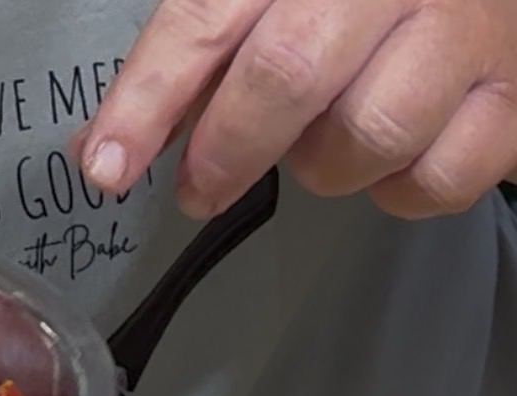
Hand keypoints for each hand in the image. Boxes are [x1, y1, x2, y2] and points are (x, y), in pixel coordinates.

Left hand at [79, 0, 516, 220]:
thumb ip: (206, 42)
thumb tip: (112, 143)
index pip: (212, 12)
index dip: (152, 93)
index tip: (109, 161)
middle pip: (290, 73)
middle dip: (228, 148)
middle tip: (201, 185)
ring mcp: (467, 33)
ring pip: (365, 136)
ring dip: (323, 165)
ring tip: (322, 140)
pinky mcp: (510, 101)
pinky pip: (432, 180)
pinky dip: (398, 188)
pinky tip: (392, 155)